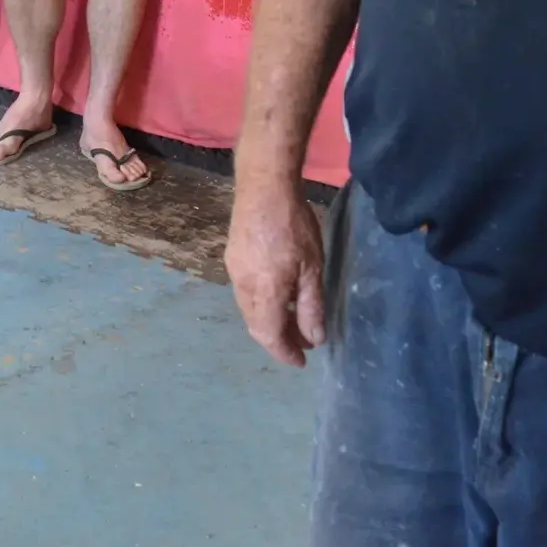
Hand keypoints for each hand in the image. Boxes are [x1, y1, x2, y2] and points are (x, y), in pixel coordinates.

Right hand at [226, 179, 327, 367]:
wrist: (263, 185)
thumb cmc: (293, 225)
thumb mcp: (312, 267)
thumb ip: (311, 305)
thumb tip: (314, 339)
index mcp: (264, 291)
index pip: (269, 335)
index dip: (284, 352)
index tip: (301, 361)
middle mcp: (243, 286)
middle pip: (256, 324)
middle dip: (278, 339)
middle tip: (301, 342)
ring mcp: (234, 270)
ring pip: (249, 309)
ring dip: (269, 321)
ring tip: (292, 319)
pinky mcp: (232, 257)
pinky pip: (245, 292)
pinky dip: (262, 303)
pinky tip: (278, 294)